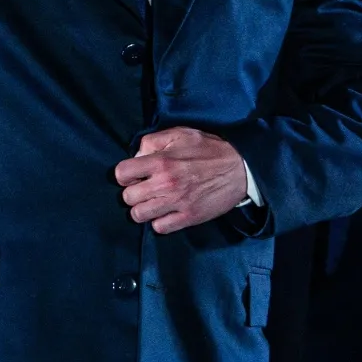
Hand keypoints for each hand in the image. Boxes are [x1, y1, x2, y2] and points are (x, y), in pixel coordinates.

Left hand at [112, 127, 248, 234]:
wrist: (240, 168)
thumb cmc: (209, 149)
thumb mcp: (181, 134)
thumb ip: (153, 141)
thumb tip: (137, 156)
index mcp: (161, 161)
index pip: (122, 173)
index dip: (125, 174)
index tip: (134, 175)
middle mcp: (165, 184)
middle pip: (127, 197)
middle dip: (133, 192)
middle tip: (145, 188)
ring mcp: (176, 203)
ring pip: (139, 215)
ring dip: (143, 209)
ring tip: (153, 202)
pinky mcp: (188, 217)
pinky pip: (159, 227)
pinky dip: (159, 221)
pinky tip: (166, 212)